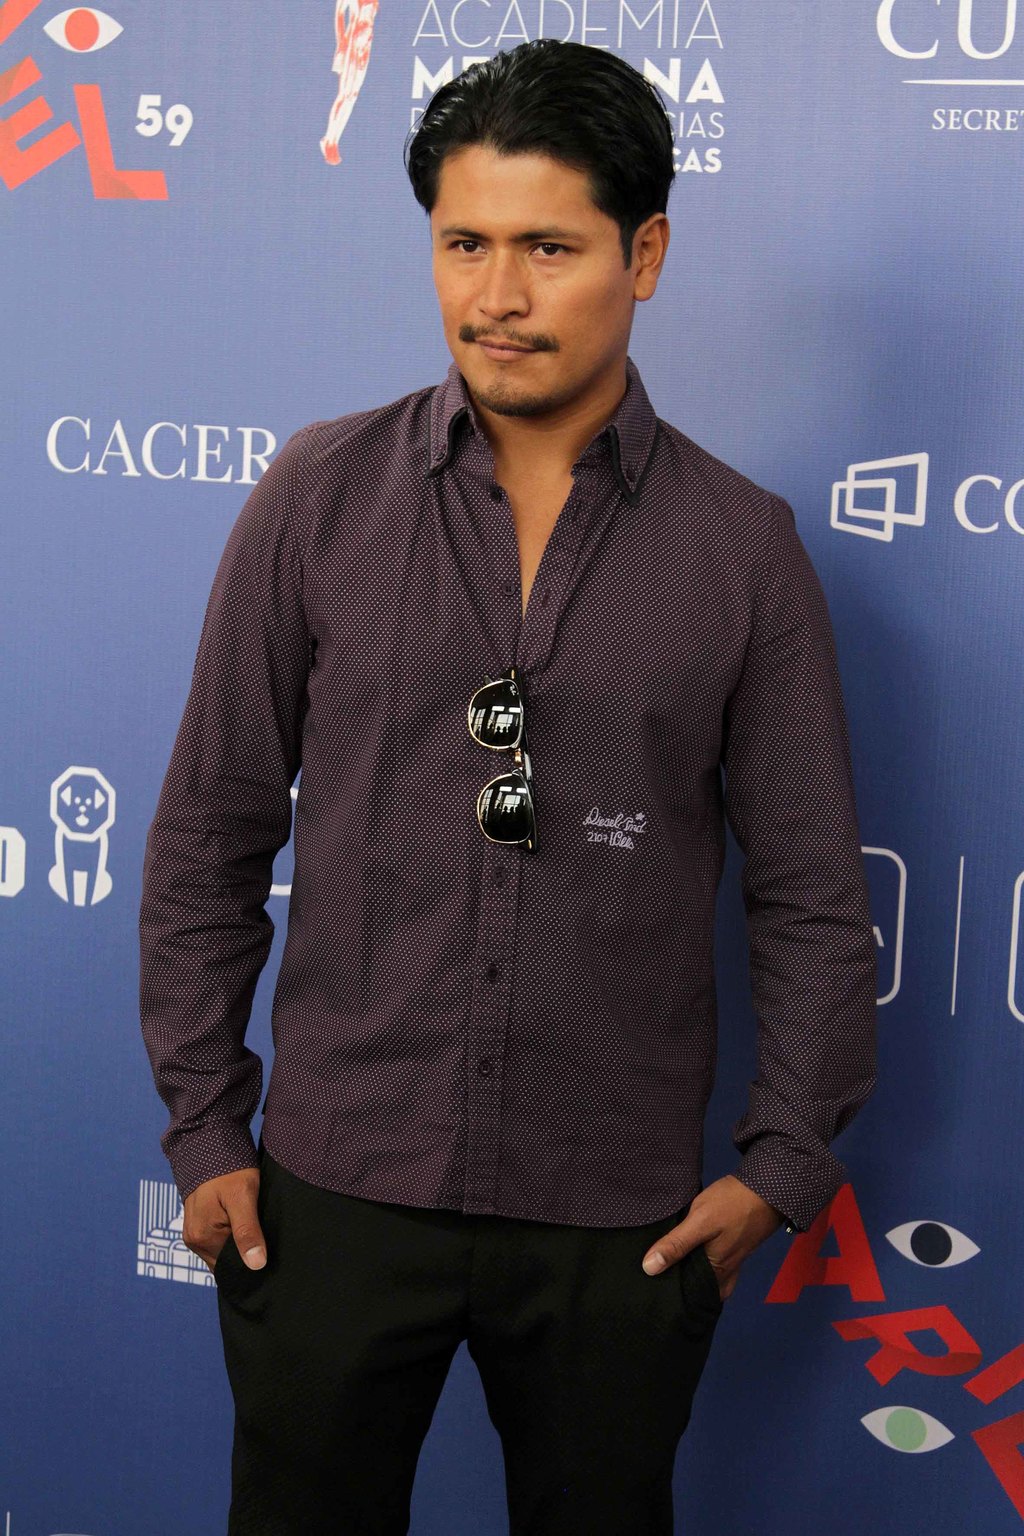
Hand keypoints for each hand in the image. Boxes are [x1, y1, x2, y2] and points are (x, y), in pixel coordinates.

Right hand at [183, 1167, 265, 1272]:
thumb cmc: (228, 1168)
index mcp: (202, 1237)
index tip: (269, 1252)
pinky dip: (232, 1234)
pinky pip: (218, 1238)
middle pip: (225, 1260)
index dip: (251, 1262)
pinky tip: (245, 1221)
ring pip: (222, 1249)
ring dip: (238, 1242)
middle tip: (266, 1236)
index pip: (231, 1266)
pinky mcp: (198, 1223)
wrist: (211, 1142)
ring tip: (255, 1225)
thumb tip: (256, 1265)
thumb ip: (247, 1231)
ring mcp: (194, 1231)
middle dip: (245, 1253)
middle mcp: (194, 1239)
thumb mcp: (243, 1198)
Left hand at [640, 1175, 783, 1298]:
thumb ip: (676, 1245)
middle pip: (696, 1288)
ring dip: (688, 1275)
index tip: (648, 1288)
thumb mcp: (700, 1221)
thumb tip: (649, 1269)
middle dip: (677, 1286)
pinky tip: (687, 1255)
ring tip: (664, 1267)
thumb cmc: (732, 1205)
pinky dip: (699, 1265)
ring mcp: (731, 1264)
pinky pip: (713, 1267)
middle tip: (651, 1278)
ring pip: (704, 1278)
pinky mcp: (734, 1251)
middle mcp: (724, 1276)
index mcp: (714, 1274)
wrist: (766, 1189)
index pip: (686, 1294)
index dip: (667, 1291)